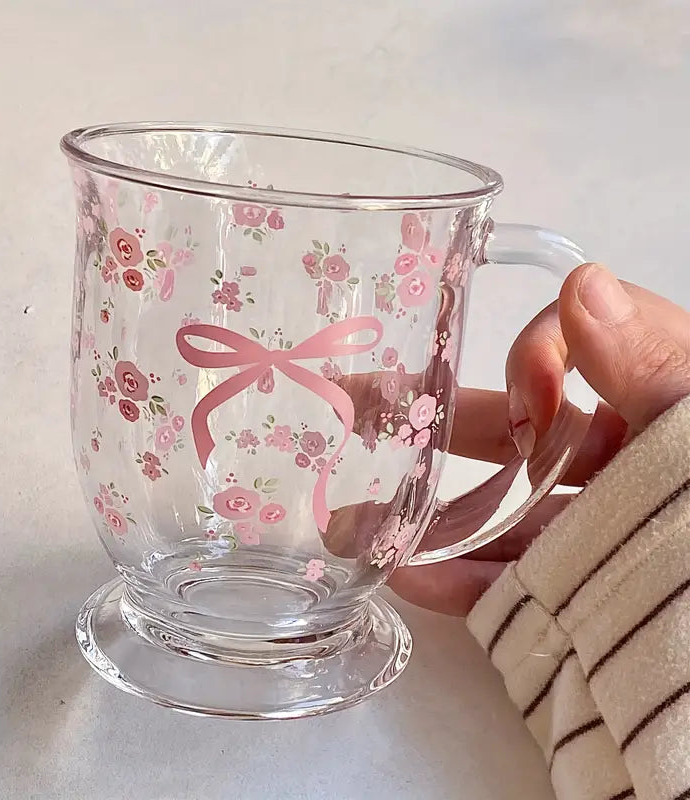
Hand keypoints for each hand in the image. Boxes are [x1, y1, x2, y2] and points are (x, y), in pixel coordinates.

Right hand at [389, 263, 689, 614]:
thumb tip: (579, 284)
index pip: (581, 344)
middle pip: (519, 423)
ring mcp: (593, 528)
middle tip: (365, 406)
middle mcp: (622, 458)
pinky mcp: (577, 592)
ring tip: (356, 511)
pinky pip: (510, 579)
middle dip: (441, 415)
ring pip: (503, 506)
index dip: (540, 353)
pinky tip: (404, 575)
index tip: (528, 397)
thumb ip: (655, 364)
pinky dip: (457, 578)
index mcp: (657, 401)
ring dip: (429, 507)